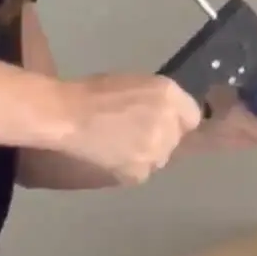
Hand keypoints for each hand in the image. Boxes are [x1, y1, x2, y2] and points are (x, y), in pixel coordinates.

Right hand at [48, 74, 201, 183]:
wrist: (65, 116)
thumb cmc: (92, 93)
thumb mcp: (135, 83)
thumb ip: (158, 99)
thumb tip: (168, 113)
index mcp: (168, 94)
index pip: (191, 116)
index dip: (176, 119)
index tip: (160, 121)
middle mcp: (169, 123)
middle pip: (176, 138)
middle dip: (161, 136)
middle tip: (133, 132)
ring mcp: (156, 151)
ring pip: (160, 157)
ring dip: (147, 153)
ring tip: (119, 145)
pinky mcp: (140, 172)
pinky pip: (143, 171)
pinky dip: (130, 167)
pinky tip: (111, 157)